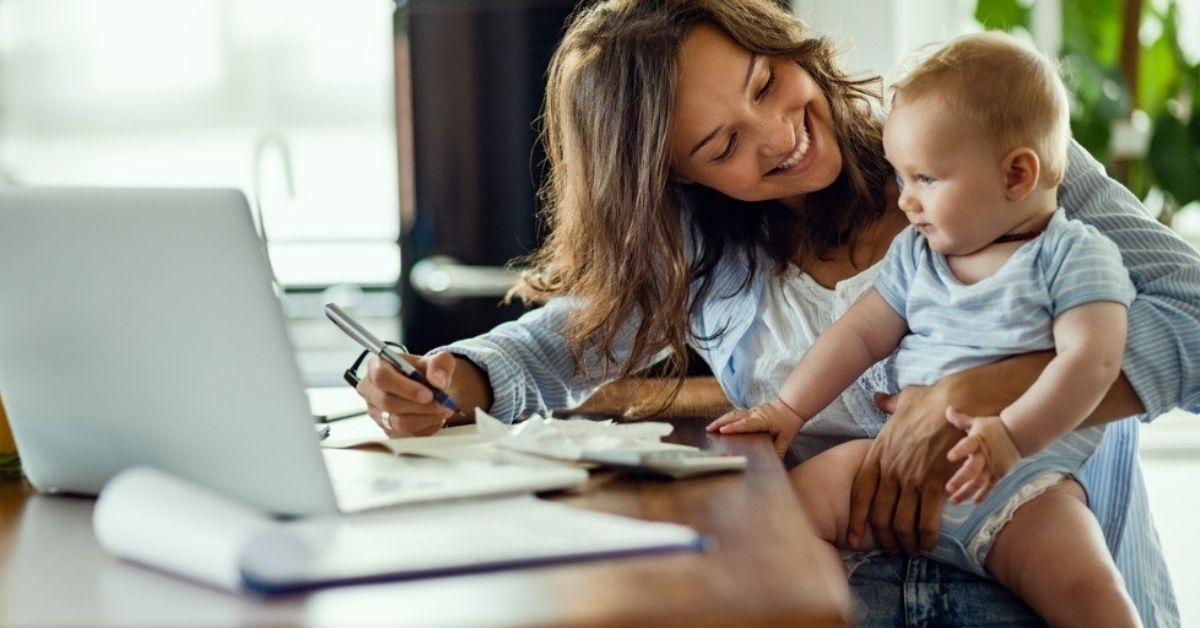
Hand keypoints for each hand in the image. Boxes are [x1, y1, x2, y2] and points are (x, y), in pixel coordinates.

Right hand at [355, 351, 457, 436]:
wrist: (431, 389)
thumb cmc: (429, 372)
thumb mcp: (440, 360)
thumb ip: (440, 364)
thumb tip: (438, 379)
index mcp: (377, 365)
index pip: (382, 377)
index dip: (405, 388)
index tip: (429, 394)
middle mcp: (371, 390)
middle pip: (388, 402)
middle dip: (420, 406)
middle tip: (442, 403)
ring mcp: (376, 412)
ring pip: (398, 422)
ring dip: (426, 418)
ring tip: (443, 409)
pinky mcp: (387, 430)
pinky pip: (406, 435)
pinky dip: (426, 427)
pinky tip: (435, 417)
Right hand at [706, 397, 804, 457]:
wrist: (792, 405)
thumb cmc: (789, 421)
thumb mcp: (787, 437)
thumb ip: (780, 450)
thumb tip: (775, 462)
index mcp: (762, 420)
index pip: (746, 424)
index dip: (734, 427)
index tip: (722, 431)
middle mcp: (754, 414)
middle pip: (734, 416)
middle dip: (720, 422)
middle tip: (709, 429)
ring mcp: (752, 411)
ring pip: (733, 414)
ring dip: (721, 420)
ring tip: (710, 427)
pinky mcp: (751, 411)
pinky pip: (736, 414)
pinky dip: (726, 419)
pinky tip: (720, 424)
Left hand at [847, 387, 961, 555]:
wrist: (957, 402)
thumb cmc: (931, 401)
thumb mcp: (902, 401)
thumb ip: (888, 405)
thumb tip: (878, 398)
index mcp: (877, 454)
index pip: (859, 494)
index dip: (856, 519)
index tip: (853, 538)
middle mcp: (890, 470)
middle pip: (879, 515)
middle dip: (884, 538)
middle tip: (893, 548)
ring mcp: (911, 478)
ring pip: (901, 523)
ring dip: (906, 542)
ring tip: (911, 550)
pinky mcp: (934, 484)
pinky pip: (927, 520)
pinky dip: (926, 537)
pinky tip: (929, 544)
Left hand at [944, 408, 1021, 504]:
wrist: (1018, 435)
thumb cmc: (993, 428)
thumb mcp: (977, 422)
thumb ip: (961, 419)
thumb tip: (947, 409)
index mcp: (978, 441)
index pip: (967, 445)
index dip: (959, 451)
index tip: (949, 457)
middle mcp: (984, 455)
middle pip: (972, 469)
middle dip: (960, 479)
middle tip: (948, 488)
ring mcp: (992, 467)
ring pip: (979, 482)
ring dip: (966, 492)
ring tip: (954, 501)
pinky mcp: (998, 474)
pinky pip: (990, 487)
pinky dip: (982, 495)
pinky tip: (973, 503)